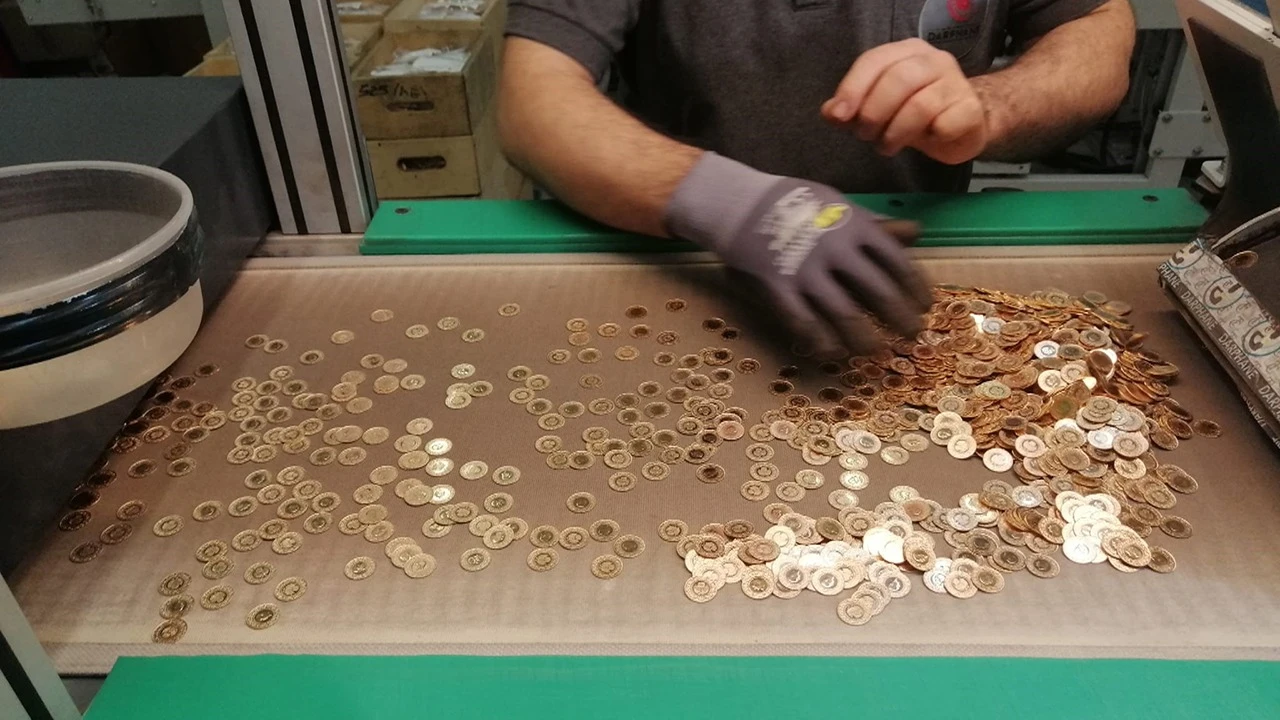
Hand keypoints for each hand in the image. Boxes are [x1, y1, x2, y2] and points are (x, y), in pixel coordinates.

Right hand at [665, 154, 932, 355]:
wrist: (739, 202)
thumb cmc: (794, 203)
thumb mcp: (838, 204)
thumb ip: (875, 224)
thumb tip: (918, 232)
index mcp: (854, 225)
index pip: (897, 262)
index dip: (915, 288)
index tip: (926, 306)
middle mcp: (835, 249)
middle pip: (878, 292)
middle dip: (900, 319)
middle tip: (912, 335)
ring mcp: (805, 270)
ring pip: (845, 315)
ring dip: (865, 338)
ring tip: (875, 350)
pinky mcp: (778, 287)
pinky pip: (804, 323)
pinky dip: (820, 341)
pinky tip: (832, 352)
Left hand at [821, 38, 988, 164]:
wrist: (965, 124)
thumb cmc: (917, 114)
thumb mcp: (880, 108)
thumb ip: (853, 108)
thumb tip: (830, 112)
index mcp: (906, 52)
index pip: (875, 60)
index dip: (853, 88)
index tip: (840, 116)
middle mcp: (934, 60)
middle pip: (897, 79)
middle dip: (873, 112)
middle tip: (865, 136)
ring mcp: (956, 83)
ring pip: (920, 105)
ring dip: (896, 132)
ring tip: (887, 146)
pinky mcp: (970, 109)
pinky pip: (944, 124)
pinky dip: (929, 137)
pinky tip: (925, 141)